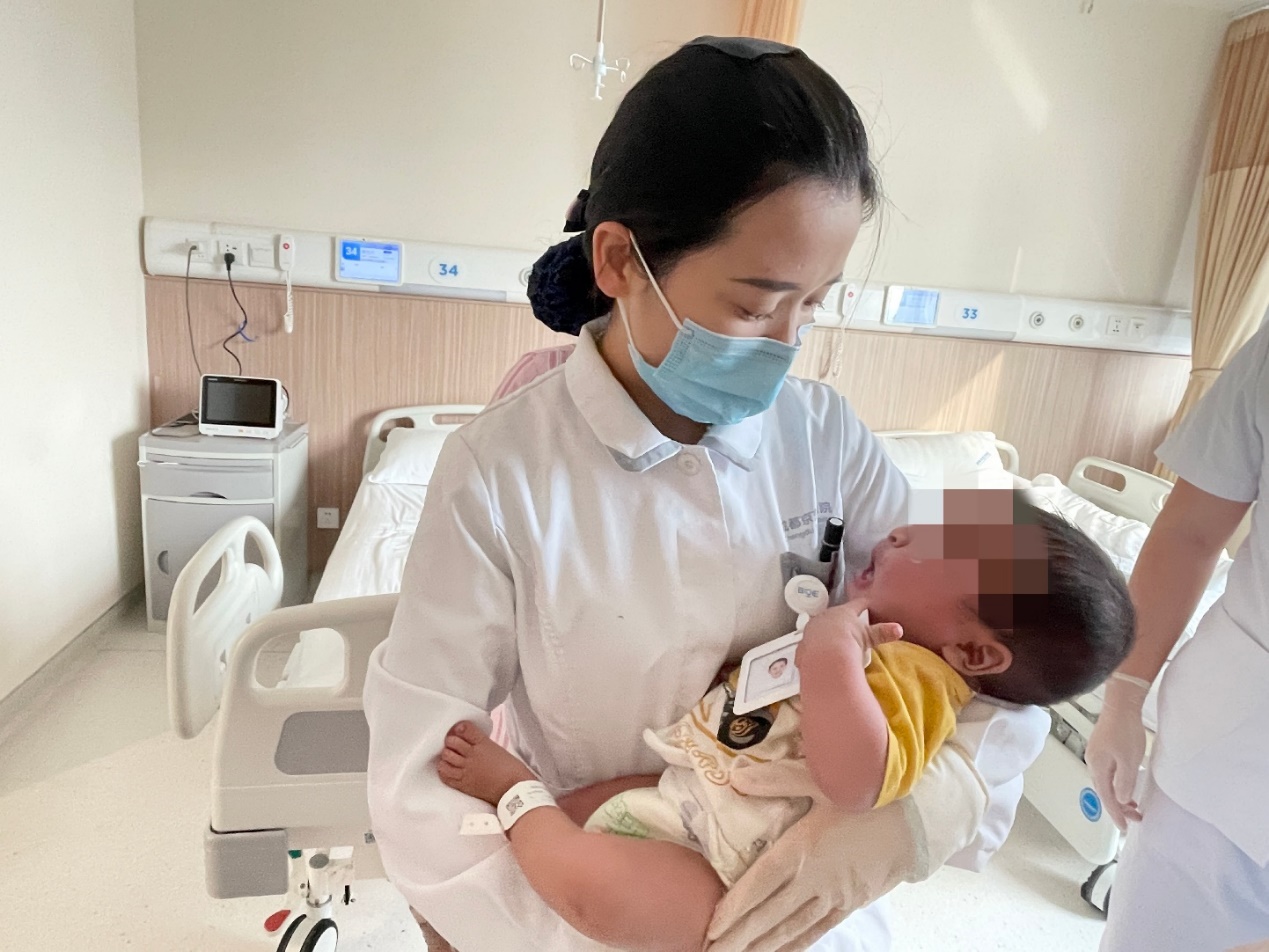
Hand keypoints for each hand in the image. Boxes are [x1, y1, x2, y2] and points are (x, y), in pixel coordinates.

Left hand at [706, 742, 985, 951]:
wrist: (926, 817)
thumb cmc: (874, 793)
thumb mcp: (823, 779)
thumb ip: (776, 780)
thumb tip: (735, 778)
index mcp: (804, 850)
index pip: (759, 885)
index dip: (734, 908)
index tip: (710, 927)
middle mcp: (817, 880)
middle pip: (770, 916)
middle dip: (739, 937)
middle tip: (711, 951)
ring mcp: (836, 896)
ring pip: (792, 929)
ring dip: (763, 945)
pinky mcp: (854, 902)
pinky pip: (819, 929)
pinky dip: (796, 943)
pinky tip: (781, 950)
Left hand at [798, 598, 901, 664]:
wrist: (824, 658)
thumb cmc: (849, 641)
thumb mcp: (867, 636)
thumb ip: (882, 633)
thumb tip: (899, 629)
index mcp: (842, 612)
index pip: (856, 604)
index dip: (862, 604)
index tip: (867, 603)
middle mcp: (824, 618)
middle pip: (834, 616)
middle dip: (840, 620)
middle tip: (847, 625)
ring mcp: (811, 632)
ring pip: (820, 630)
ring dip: (826, 634)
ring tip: (833, 641)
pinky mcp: (803, 648)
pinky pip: (810, 647)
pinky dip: (815, 650)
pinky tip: (818, 656)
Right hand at [1085, 674, 1149, 829]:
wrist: (1121, 705)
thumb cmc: (1125, 730)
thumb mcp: (1129, 760)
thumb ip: (1125, 782)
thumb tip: (1122, 800)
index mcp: (1098, 767)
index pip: (1107, 797)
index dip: (1116, 814)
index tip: (1124, 828)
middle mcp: (1093, 763)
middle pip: (1105, 791)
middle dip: (1119, 807)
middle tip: (1135, 819)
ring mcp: (1097, 756)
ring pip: (1107, 783)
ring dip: (1120, 796)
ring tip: (1134, 806)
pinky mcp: (1102, 750)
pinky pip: (1108, 774)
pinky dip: (1118, 784)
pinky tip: (1127, 785)